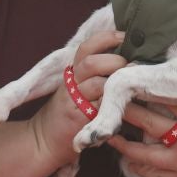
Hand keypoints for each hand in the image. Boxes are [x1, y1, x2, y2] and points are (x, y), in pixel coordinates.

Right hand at [30, 30, 125, 170]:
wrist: (44, 140)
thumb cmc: (68, 113)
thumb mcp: (77, 88)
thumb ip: (95, 73)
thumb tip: (127, 57)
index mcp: (73, 72)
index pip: (87, 47)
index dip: (106, 38)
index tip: (124, 36)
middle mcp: (72, 84)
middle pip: (92, 62)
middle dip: (115, 61)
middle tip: (131, 67)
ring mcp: (74, 102)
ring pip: (97, 83)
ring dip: (116, 82)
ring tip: (130, 85)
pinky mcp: (79, 120)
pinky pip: (100, 107)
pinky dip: (114, 103)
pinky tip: (125, 103)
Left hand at [109, 56, 176, 176]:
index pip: (167, 98)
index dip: (147, 88)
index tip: (131, 78)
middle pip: (148, 122)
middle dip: (128, 112)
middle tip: (109, 102)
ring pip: (144, 152)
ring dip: (124, 143)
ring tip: (109, 134)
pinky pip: (154, 173)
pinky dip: (138, 167)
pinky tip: (127, 160)